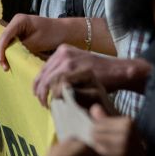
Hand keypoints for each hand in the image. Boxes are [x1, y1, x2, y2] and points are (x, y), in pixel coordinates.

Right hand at [0, 14, 72, 70]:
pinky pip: (12, 43)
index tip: (3, 63)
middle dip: (3, 53)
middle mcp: (16, 22)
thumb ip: (20, 48)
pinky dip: (11, 51)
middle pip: (3, 39)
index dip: (1, 51)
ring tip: (7, 66)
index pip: (4, 37)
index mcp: (19, 20)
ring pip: (6, 42)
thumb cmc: (53, 34)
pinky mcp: (21, 33)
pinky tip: (11, 60)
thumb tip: (9, 56)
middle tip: (6, 67)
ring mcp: (18, 27)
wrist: (65, 31)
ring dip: (6, 53)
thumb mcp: (36, 43)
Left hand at [33, 44, 150, 105]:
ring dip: (44, 95)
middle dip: (39, 92)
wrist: (116, 70)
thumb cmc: (99, 71)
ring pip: (46, 82)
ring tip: (48, 105)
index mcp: (62, 50)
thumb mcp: (79, 64)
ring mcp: (66, 61)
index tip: (39, 95)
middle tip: (42, 103)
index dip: (38, 84)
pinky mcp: (71, 71)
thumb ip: (64, 69)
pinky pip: (55, 86)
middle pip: (42, 76)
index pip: (43, 69)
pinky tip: (56, 102)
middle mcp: (62, 53)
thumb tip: (49, 84)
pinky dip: (54, 96)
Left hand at [90, 104, 146, 155]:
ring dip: (97, 147)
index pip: (99, 122)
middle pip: (96, 131)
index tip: (109, 136)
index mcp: (128, 122)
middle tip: (107, 145)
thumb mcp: (122, 129)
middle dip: (97, 137)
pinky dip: (100, 155)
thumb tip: (93, 107)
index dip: (99, 130)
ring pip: (95, 141)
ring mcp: (122, 145)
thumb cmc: (129, 146)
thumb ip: (106, 118)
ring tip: (108, 151)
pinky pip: (99, 153)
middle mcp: (126, 131)